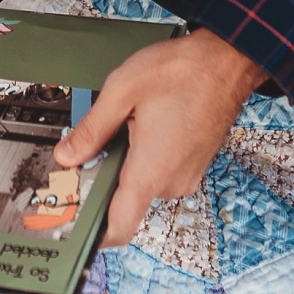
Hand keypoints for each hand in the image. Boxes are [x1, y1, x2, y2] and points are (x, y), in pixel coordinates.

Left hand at [54, 29, 267, 247]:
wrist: (227, 61)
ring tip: (126, 122)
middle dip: (105, 175)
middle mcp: (171, 182)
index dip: (92, 232)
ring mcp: (186, 175)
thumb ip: (91, 130)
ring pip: (142, 182)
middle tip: (93, 142)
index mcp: (151, 171)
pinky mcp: (193, 166)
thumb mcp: (122, 91)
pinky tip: (144, 124)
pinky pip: (160, 171)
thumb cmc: (182, 71)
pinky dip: (146, 156)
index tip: (72, 219)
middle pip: (125, 200)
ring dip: (127, 161)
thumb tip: (66, 156)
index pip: (119, 228)